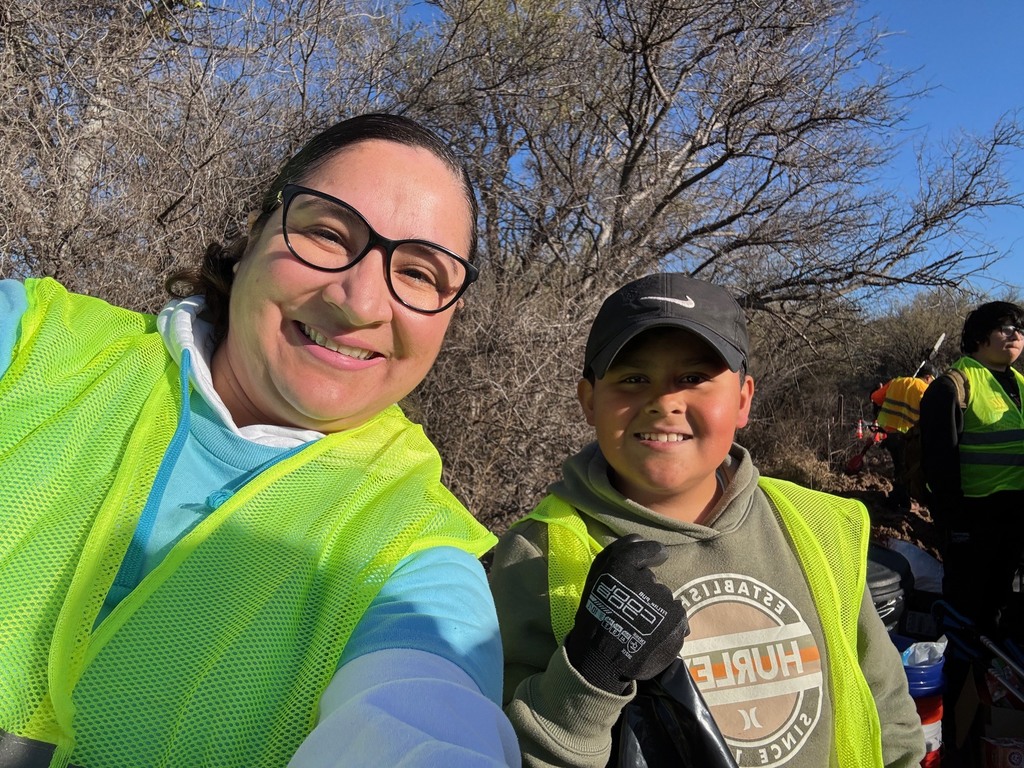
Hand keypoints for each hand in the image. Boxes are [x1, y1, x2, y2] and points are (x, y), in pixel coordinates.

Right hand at [563, 534, 688, 693]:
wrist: (601, 660)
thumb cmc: (594, 618)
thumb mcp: (595, 580)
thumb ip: (617, 555)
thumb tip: (642, 540)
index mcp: (620, 567)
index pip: (642, 548)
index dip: (651, 551)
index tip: (659, 555)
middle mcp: (645, 579)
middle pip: (652, 581)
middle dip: (645, 593)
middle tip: (631, 612)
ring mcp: (663, 601)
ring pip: (664, 600)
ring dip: (656, 611)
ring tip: (640, 629)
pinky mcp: (677, 620)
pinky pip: (677, 617)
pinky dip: (669, 626)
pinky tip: (652, 637)